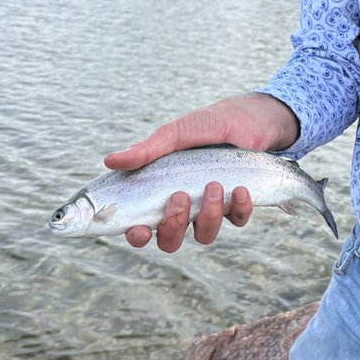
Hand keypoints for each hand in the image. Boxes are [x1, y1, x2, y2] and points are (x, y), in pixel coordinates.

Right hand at [103, 93, 298, 251]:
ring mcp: (212, 209)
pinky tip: (241, 189)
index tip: (139, 229)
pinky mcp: (238, 206)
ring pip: (203, 235)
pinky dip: (239, 208)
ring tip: (214, 185)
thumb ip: (147, 150)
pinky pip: (237, 220)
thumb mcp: (175, 134)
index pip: (142, 225)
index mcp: (161, 192)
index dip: (137, 235)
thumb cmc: (206, 125)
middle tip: (179, 198)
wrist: (250, 119)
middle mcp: (184, 207)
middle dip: (172, 226)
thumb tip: (109, 160)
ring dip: (208, 216)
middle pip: (169, 240)